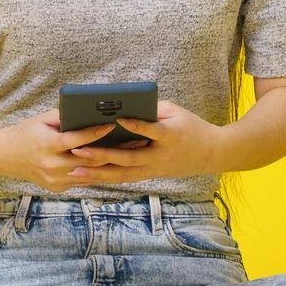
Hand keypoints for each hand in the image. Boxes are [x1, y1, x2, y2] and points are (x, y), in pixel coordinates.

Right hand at [0, 109, 127, 192]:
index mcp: (47, 145)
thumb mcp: (43, 120)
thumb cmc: (28, 132)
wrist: (7, 156)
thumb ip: (65, 117)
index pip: (76, 140)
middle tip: (133, 141)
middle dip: (112, 151)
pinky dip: (96, 172)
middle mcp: (51, 165)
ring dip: (109, 164)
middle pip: (88, 160)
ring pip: (89, 173)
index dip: (95, 132)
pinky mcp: (57, 188)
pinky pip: (82, 180)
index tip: (112, 124)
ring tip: (130, 153)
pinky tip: (114, 163)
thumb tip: (89, 110)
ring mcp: (54, 180)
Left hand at [65, 99, 220, 184]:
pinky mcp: (151, 174)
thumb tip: (122, 107)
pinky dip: (106, 178)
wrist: (211, 153)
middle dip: (102, 156)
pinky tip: (88, 178)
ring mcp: (155, 169)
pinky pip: (126, 177)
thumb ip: (150, 111)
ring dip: (98, 174)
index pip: (153, 131)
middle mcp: (161, 156)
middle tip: (78, 151)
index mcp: (171, 136)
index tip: (119, 119)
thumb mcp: (175, 112)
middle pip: (129, 158)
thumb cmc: (191, 126)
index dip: (137, 126)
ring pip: (123, 174)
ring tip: (75, 171)